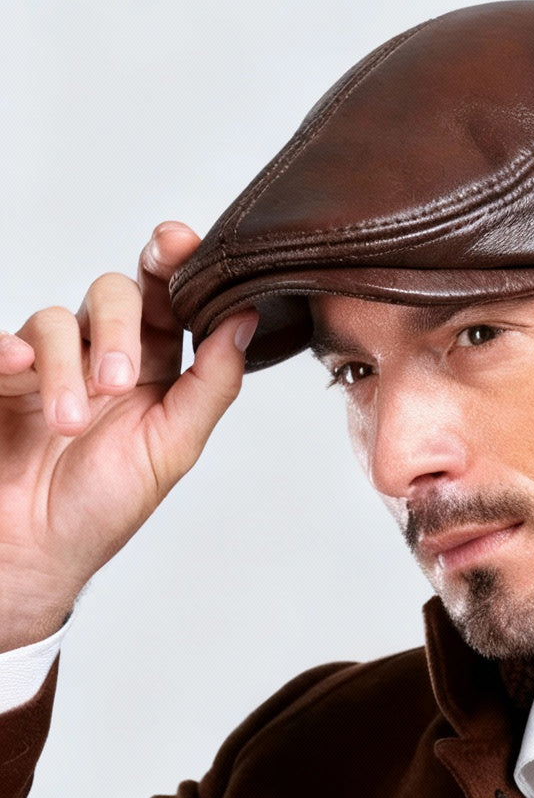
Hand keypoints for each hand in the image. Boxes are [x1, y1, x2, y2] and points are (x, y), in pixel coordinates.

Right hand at [0, 222, 257, 650]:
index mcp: (153, 370)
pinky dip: (10, 350)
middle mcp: (99, 357)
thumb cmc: (103, 508)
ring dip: (67, 366)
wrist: (31, 556)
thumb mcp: (173, 447)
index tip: (177, 242)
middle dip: (117, 326)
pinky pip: (0, 343)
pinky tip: (18, 370)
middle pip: (114, 295)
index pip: (167, 301)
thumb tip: (246, 318)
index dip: (174, 264)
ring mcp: (45, 365)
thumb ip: (213, 382)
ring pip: (54, 319)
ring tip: (70, 424)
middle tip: (118, 381)